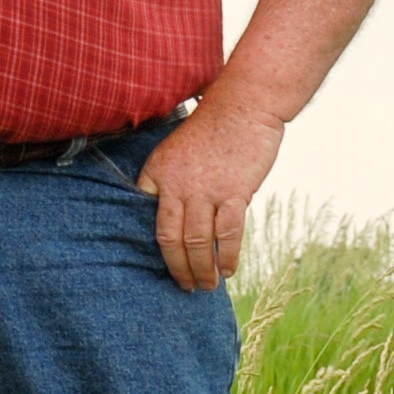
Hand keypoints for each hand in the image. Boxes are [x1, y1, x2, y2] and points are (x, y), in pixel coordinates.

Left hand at [136, 99, 281, 291]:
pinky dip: (227, 256)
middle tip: (185, 287)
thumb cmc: (213, 130)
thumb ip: (175, 185)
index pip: (150, 219)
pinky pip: (228, 234)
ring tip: (207, 286)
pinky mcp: (234, 192)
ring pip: (198, 242)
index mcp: (157, 173)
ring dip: (203, 270)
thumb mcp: (177, 152)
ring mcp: (206, 190)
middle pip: (171, 239)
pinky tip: (228, 270)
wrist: (244, 106)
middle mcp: (177, 185)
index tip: (164, 265)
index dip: (156, 249)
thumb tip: (182, 221)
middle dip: (178, 269)